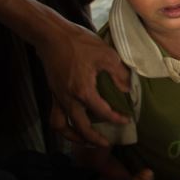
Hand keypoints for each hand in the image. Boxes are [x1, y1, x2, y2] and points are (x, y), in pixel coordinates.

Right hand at [38, 18, 131, 146]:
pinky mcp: (52, 93)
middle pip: (80, 128)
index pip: (102, 112)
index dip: (116, 119)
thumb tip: (128, 89)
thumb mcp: (106, 55)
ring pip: (61, 127)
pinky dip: (63, 125)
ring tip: (85, 141)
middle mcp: (68, 99)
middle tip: (107, 144)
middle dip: (93, 139)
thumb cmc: (79, 42)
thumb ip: (119, 74)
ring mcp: (58, 97)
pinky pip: (55, 116)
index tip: (126, 120)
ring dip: (73, 137)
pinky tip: (73, 124)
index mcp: (83, 91)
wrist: (51, 35)